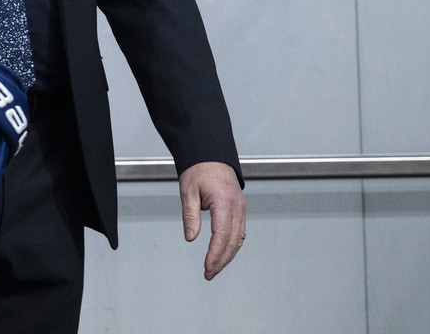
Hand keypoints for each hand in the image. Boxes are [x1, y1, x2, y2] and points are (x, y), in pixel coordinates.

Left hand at [179, 161, 245, 279]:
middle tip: (209, 274)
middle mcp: (237, 208)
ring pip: (238, 239)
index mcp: (224, 203)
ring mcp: (241, 209)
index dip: (214, 254)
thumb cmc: (198, 170)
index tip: (207, 267)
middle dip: (221, 261)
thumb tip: (190, 238)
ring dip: (228, 256)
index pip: (221, 236)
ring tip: (214, 269)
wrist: (210, 155)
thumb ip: (190, 216)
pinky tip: (223, 254)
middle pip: (232, 242)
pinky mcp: (240, 209)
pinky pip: (239, 232)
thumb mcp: (188, 192)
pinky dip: (232, 245)